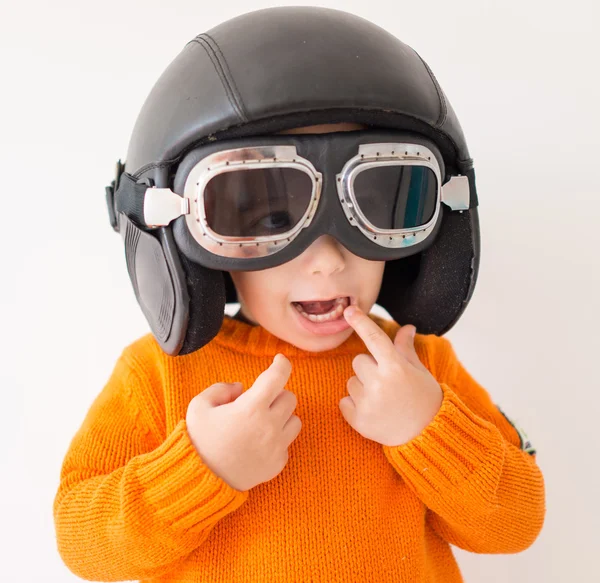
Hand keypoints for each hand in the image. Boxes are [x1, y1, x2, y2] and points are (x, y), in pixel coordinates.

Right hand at [186, 354, 301, 491]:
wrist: (200, 481)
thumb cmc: (199, 441)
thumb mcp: (199, 406)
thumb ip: (221, 389)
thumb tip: (241, 388)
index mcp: (251, 408)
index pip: (277, 377)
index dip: (282, 364)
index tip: (279, 360)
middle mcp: (269, 426)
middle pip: (290, 398)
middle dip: (276, 395)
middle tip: (258, 402)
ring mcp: (276, 447)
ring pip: (294, 420)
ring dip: (281, 416)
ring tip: (261, 422)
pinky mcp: (278, 464)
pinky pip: (287, 443)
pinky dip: (277, 439)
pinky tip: (258, 443)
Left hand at [338, 305, 442, 446]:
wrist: (427, 437)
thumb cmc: (425, 400)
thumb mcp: (419, 372)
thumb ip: (405, 349)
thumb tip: (406, 327)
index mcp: (396, 367)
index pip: (374, 338)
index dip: (361, 321)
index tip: (349, 310)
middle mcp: (379, 383)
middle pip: (358, 361)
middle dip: (369, 368)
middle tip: (387, 383)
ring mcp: (367, 403)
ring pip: (351, 382)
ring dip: (363, 387)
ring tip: (384, 400)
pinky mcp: (358, 421)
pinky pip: (344, 402)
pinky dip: (354, 406)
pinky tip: (374, 412)